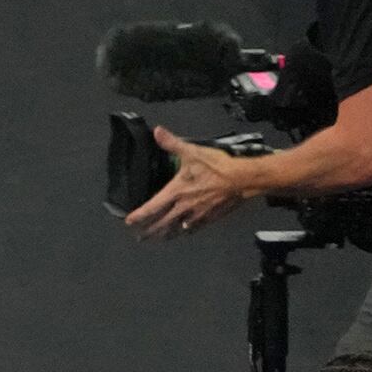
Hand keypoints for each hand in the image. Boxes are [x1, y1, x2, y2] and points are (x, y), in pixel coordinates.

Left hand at [122, 132, 254, 236]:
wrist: (242, 179)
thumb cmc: (218, 166)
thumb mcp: (193, 152)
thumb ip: (172, 143)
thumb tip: (158, 132)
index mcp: (176, 192)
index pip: (152, 208)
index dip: (139, 216)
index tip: (129, 222)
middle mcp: (183, 207)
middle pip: (161, 224)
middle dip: (149, 231)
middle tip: (140, 237)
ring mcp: (196, 215)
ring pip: (176, 229)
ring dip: (164, 235)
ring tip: (157, 239)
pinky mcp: (210, 218)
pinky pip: (193, 228)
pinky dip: (185, 232)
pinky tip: (182, 233)